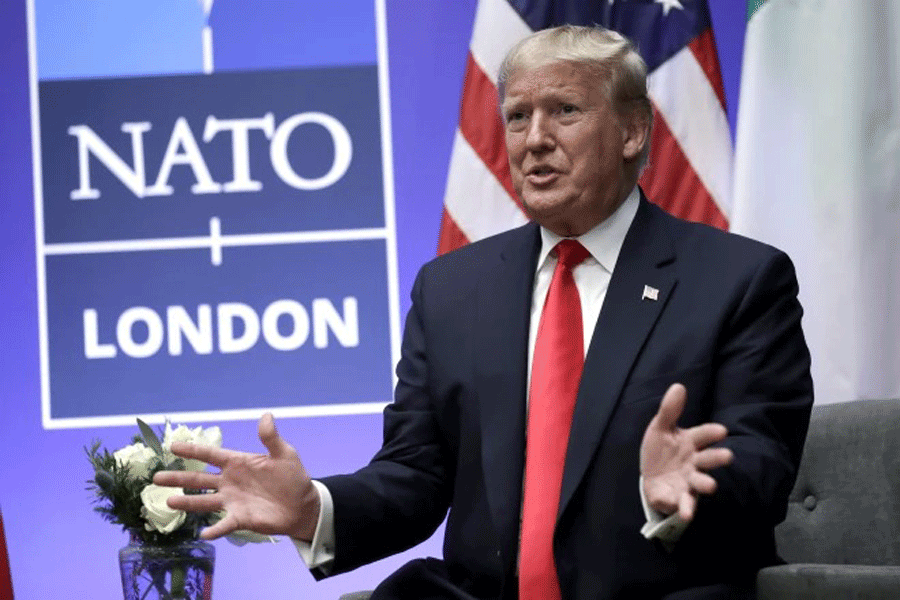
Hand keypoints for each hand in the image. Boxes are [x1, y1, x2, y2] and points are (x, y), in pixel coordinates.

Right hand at [153, 413, 319, 540]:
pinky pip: (224, 525)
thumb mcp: (284, 454)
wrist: (303, 505)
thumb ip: (271, 438)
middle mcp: (229, 482)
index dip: (192, 450)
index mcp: (237, 463)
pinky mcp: (240, 518)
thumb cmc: (292, 477)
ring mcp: (232, 501)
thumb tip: (266, 416)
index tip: (172, 446)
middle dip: (178, 478)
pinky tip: (204, 533)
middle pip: (199, 479)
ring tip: (169, 501)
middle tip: (156, 478)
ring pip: (204, 501)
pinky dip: (214, 530)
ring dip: (187, 502)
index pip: (210, 455)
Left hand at [640, 383, 733, 521]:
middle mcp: (694, 463)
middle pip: (707, 460)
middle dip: (716, 458)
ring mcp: (688, 481)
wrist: (651, 476)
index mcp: (690, 442)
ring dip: (705, 484)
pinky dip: (685, 508)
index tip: (721, 431)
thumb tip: (678, 386)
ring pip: (699, 483)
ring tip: (711, 486)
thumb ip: (669, 410)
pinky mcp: (678, 498)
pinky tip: (686, 513)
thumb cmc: (661, 450)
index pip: (703, 435)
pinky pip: (683, 503)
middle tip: (728, 456)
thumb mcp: (660, 428)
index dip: (711, 433)